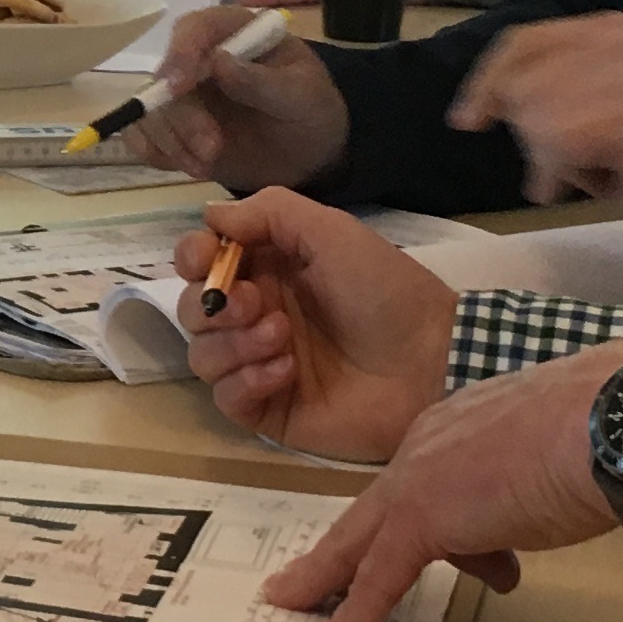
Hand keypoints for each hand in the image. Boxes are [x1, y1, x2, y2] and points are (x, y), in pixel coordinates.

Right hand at [136, 1, 349, 189]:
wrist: (310, 156)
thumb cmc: (311, 112)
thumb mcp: (302, 95)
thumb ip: (263, 81)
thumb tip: (218, 61)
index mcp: (236, 33)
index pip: (196, 28)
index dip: (181, 52)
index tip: (180, 86)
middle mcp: (202, 58)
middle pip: (166, 76)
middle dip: (183, 117)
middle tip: (211, 150)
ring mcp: (185, 94)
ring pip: (151, 109)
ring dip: (171, 141)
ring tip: (205, 167)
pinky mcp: (175, 128)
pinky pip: (144, 136)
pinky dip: (157, 153)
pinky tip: (188, 167)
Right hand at [167, 184, 455, 463]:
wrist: (429, 361)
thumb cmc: (384, 290)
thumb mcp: (332, 231)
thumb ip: (268, 212)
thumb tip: (209, 214)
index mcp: (269, 270)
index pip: (201, 262)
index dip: (193, 258)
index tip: (208, 260)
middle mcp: (258, 315)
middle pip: (194, 309)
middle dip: (215, 304)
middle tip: (257, 305)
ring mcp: (260, 364)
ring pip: (203, 355)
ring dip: (234, 343)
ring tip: (283, 339)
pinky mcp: (269, 409)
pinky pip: (226, 397)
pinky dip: (247, 380)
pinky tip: (287, 371)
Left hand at [255, 341, 622, 621]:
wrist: (612, 419)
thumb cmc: (608, 429)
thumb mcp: (559, 463)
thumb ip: (528, 497)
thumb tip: (515, 546)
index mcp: (466, 422)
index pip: (433, 477)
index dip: (439, 521)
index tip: (451, 551)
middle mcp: (432, 441)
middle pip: (377, 506)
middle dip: (347, 548)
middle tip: (312, 579)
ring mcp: (421, 478)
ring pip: (362, 539)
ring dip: (339, 579)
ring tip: (318, 613)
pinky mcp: (421, 519)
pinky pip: (377, 576)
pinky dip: (356, 612)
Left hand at [448, 12, 622, 254]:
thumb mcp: (609, 99)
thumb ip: (557, 84)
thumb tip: (490, 99)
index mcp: (611, 29)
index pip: (522, 42)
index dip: (487, 81)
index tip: (467, 119)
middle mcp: (617, 41)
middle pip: (521, 87)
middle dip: (532, 135)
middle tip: (572, 165)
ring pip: (533, 121)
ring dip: (553, 160)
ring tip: (599, 170)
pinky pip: (557, 149)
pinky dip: (568, 176)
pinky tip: (603, 183)